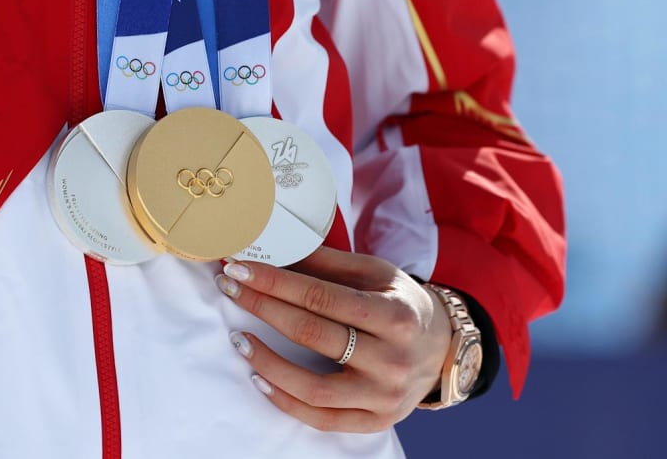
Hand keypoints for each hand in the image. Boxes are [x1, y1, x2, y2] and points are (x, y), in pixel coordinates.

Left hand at [215, 246, 452, 432]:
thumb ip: (327, 263)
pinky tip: (259, 377)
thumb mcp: (376, 273)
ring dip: (266, 361)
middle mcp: (392, 358)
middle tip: (229, 288)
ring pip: (311, 386)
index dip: (274, 282)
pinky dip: (284, 400)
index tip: (239, 268)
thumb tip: (273, 249)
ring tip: (239, 338)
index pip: (320, 297)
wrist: (440, 348)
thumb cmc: (401, 304)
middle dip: (262, 307)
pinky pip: (320, 419)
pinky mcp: (375, 421)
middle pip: (312, 334)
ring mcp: (384, 396)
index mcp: (394, 313)